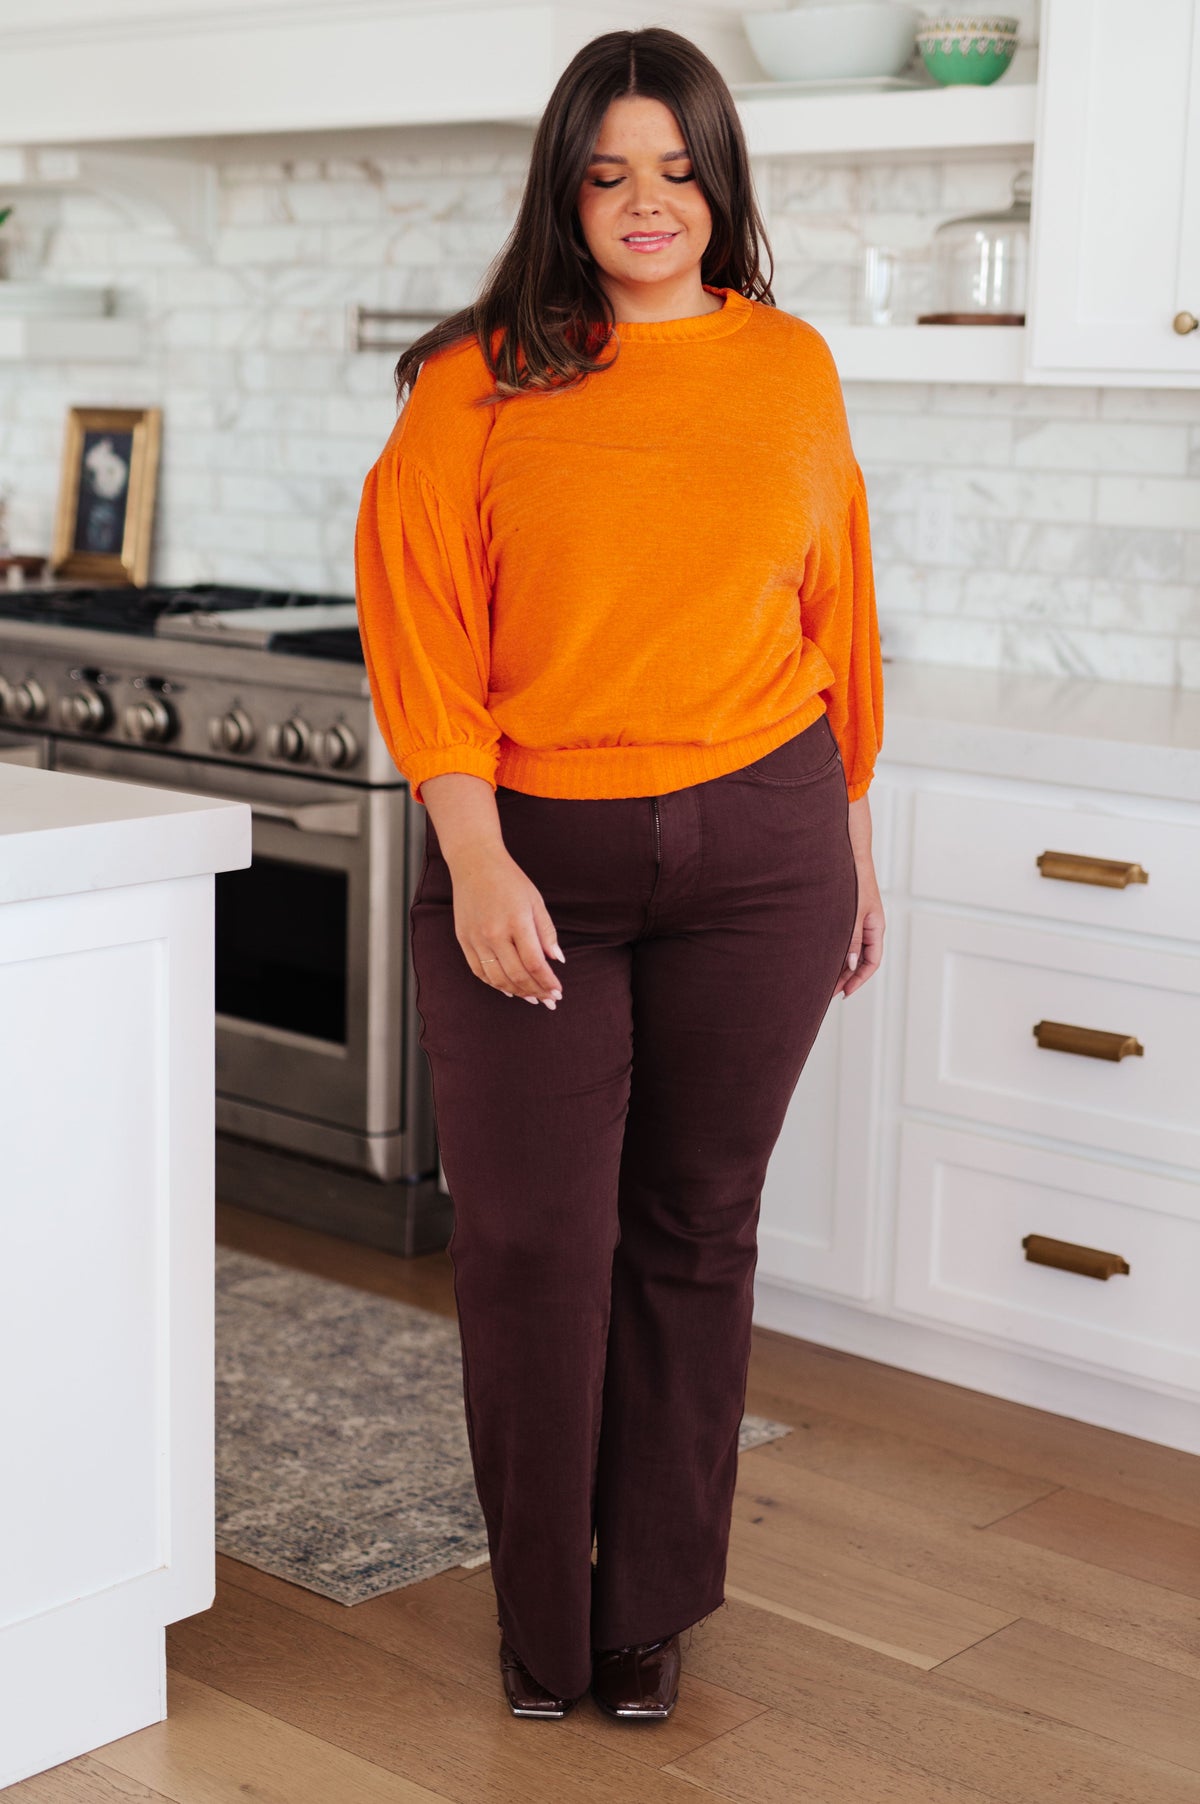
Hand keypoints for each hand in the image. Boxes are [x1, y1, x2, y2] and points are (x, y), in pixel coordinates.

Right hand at [446, 844, 565, 1007]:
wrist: (474, 863)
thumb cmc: (509, 880)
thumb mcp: (535, 901)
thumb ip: (547, 932)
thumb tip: (558, 960)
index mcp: (516, 921)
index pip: (534, 963)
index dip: (548, 981)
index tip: (558, 991)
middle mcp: (494, 933)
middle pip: (517, 975)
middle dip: (537, 991)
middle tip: (550, 1000)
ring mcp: (476, 938)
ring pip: (497, 978)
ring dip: (517, 992)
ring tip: (533, 998)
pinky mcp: (463, 940)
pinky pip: (479, 971)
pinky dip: (495, 984)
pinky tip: (509, 989)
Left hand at [833, 791, 884, 999]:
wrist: (846, 847)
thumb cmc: (851, 874)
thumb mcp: (852, 910)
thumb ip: (850, 937)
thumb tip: (849, 965)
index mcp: (875, 924)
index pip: (871, 961)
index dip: (858, 980)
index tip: (842, 993)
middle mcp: (866, 924)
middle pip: (858, 959)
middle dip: (843, 978)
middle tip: (823, 994)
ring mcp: (854, 918)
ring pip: (847, 949)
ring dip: (834, 965)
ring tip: (816, 980)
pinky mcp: (841, 912)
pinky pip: (837, 937)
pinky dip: (829, 950)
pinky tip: (812, 956)